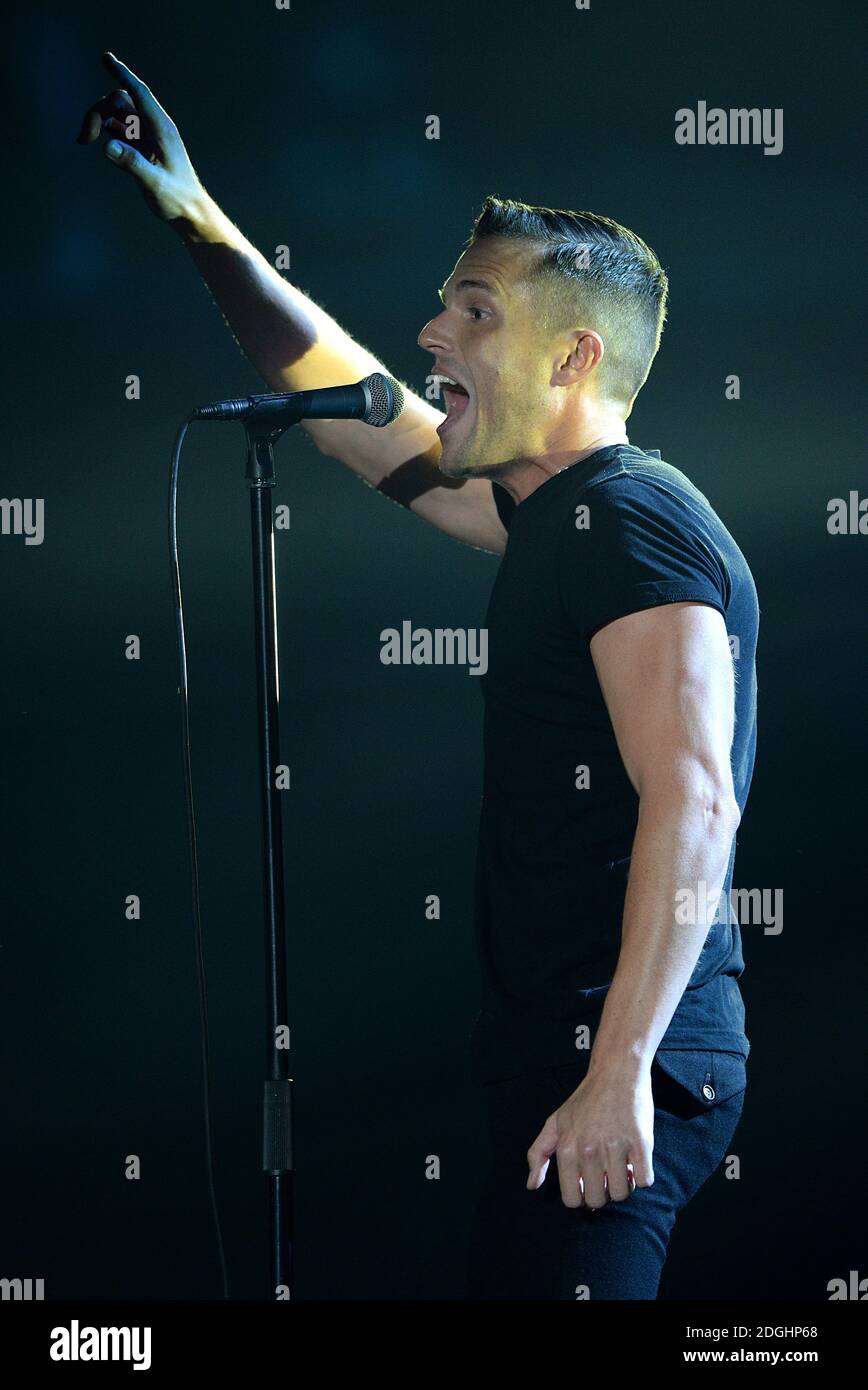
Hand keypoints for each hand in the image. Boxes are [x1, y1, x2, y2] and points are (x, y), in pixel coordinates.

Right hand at [75, 52, 205, 224]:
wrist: (189, 213)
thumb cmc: (177, 200)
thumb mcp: (154, 184)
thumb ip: (132, 164)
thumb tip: (108, 146)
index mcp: (161, 129)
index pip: (139, 93)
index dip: (122, 74)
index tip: (105, 58)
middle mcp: (154, 127)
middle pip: (119, 101)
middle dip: (98, 112)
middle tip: (84, 139)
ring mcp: (147, 136)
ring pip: (117, 114)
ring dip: (99, 121)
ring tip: (86, 141)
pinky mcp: (142, 147)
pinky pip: (119, 130)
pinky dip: (108, 134)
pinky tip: (107, 151)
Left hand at [526, 1063, 654, 1208]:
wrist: (616, 1072)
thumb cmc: (585, 1099)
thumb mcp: (555, 1122)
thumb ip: (538, 1153)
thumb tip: (531, 1185)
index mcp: (567, 1149)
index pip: (572, 1199)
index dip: (581, 1197)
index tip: (588, 1184)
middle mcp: (589, 1151)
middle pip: (597, 1200)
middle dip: (602, 1192)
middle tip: (606, 1174)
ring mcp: (616, 1147)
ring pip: (621, 1193)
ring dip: (624, 1185)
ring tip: (621, 1166)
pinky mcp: (641, 1143)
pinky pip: (645, 1181)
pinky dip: (643, 1175)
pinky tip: (636, 1160)